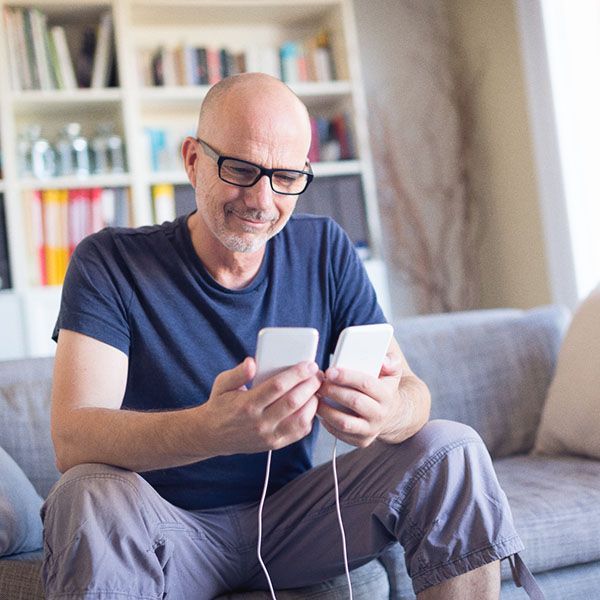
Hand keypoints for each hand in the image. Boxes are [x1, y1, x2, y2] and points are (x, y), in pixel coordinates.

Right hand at [202, 357, 321, 454]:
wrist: (213, 436)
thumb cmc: (221, 406)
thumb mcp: (223, 384)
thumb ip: (238, 373)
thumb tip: (252, 362)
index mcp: (247, 404)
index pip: (278, 386)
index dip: (297, 373)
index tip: (309, 364)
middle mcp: (259, 422)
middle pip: (293, 402)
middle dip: (310, 385)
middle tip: (318, 374)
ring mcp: (269, 436)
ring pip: (301, 419)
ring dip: (313, 402)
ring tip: (315, 389)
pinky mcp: (275, 444)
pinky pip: (299, 432)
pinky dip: (309, 417)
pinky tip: (309, 404)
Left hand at [316, 350, 404, 446]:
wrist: (391, 414)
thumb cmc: (384, 388)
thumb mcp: (392, 373)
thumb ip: (391, 362)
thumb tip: (384, 361)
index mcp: (387, 395)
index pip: (366, 384)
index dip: (346, 377)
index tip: (330, 371)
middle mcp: (380, 414)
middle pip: (354, 402)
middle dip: (333, 391)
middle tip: (320, 383)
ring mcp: (371, 430)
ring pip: (344, 422)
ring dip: (326, 409)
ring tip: (317, 397)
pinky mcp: (361, 441)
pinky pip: (340, 434)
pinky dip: (327, 423)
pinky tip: (320, 410)